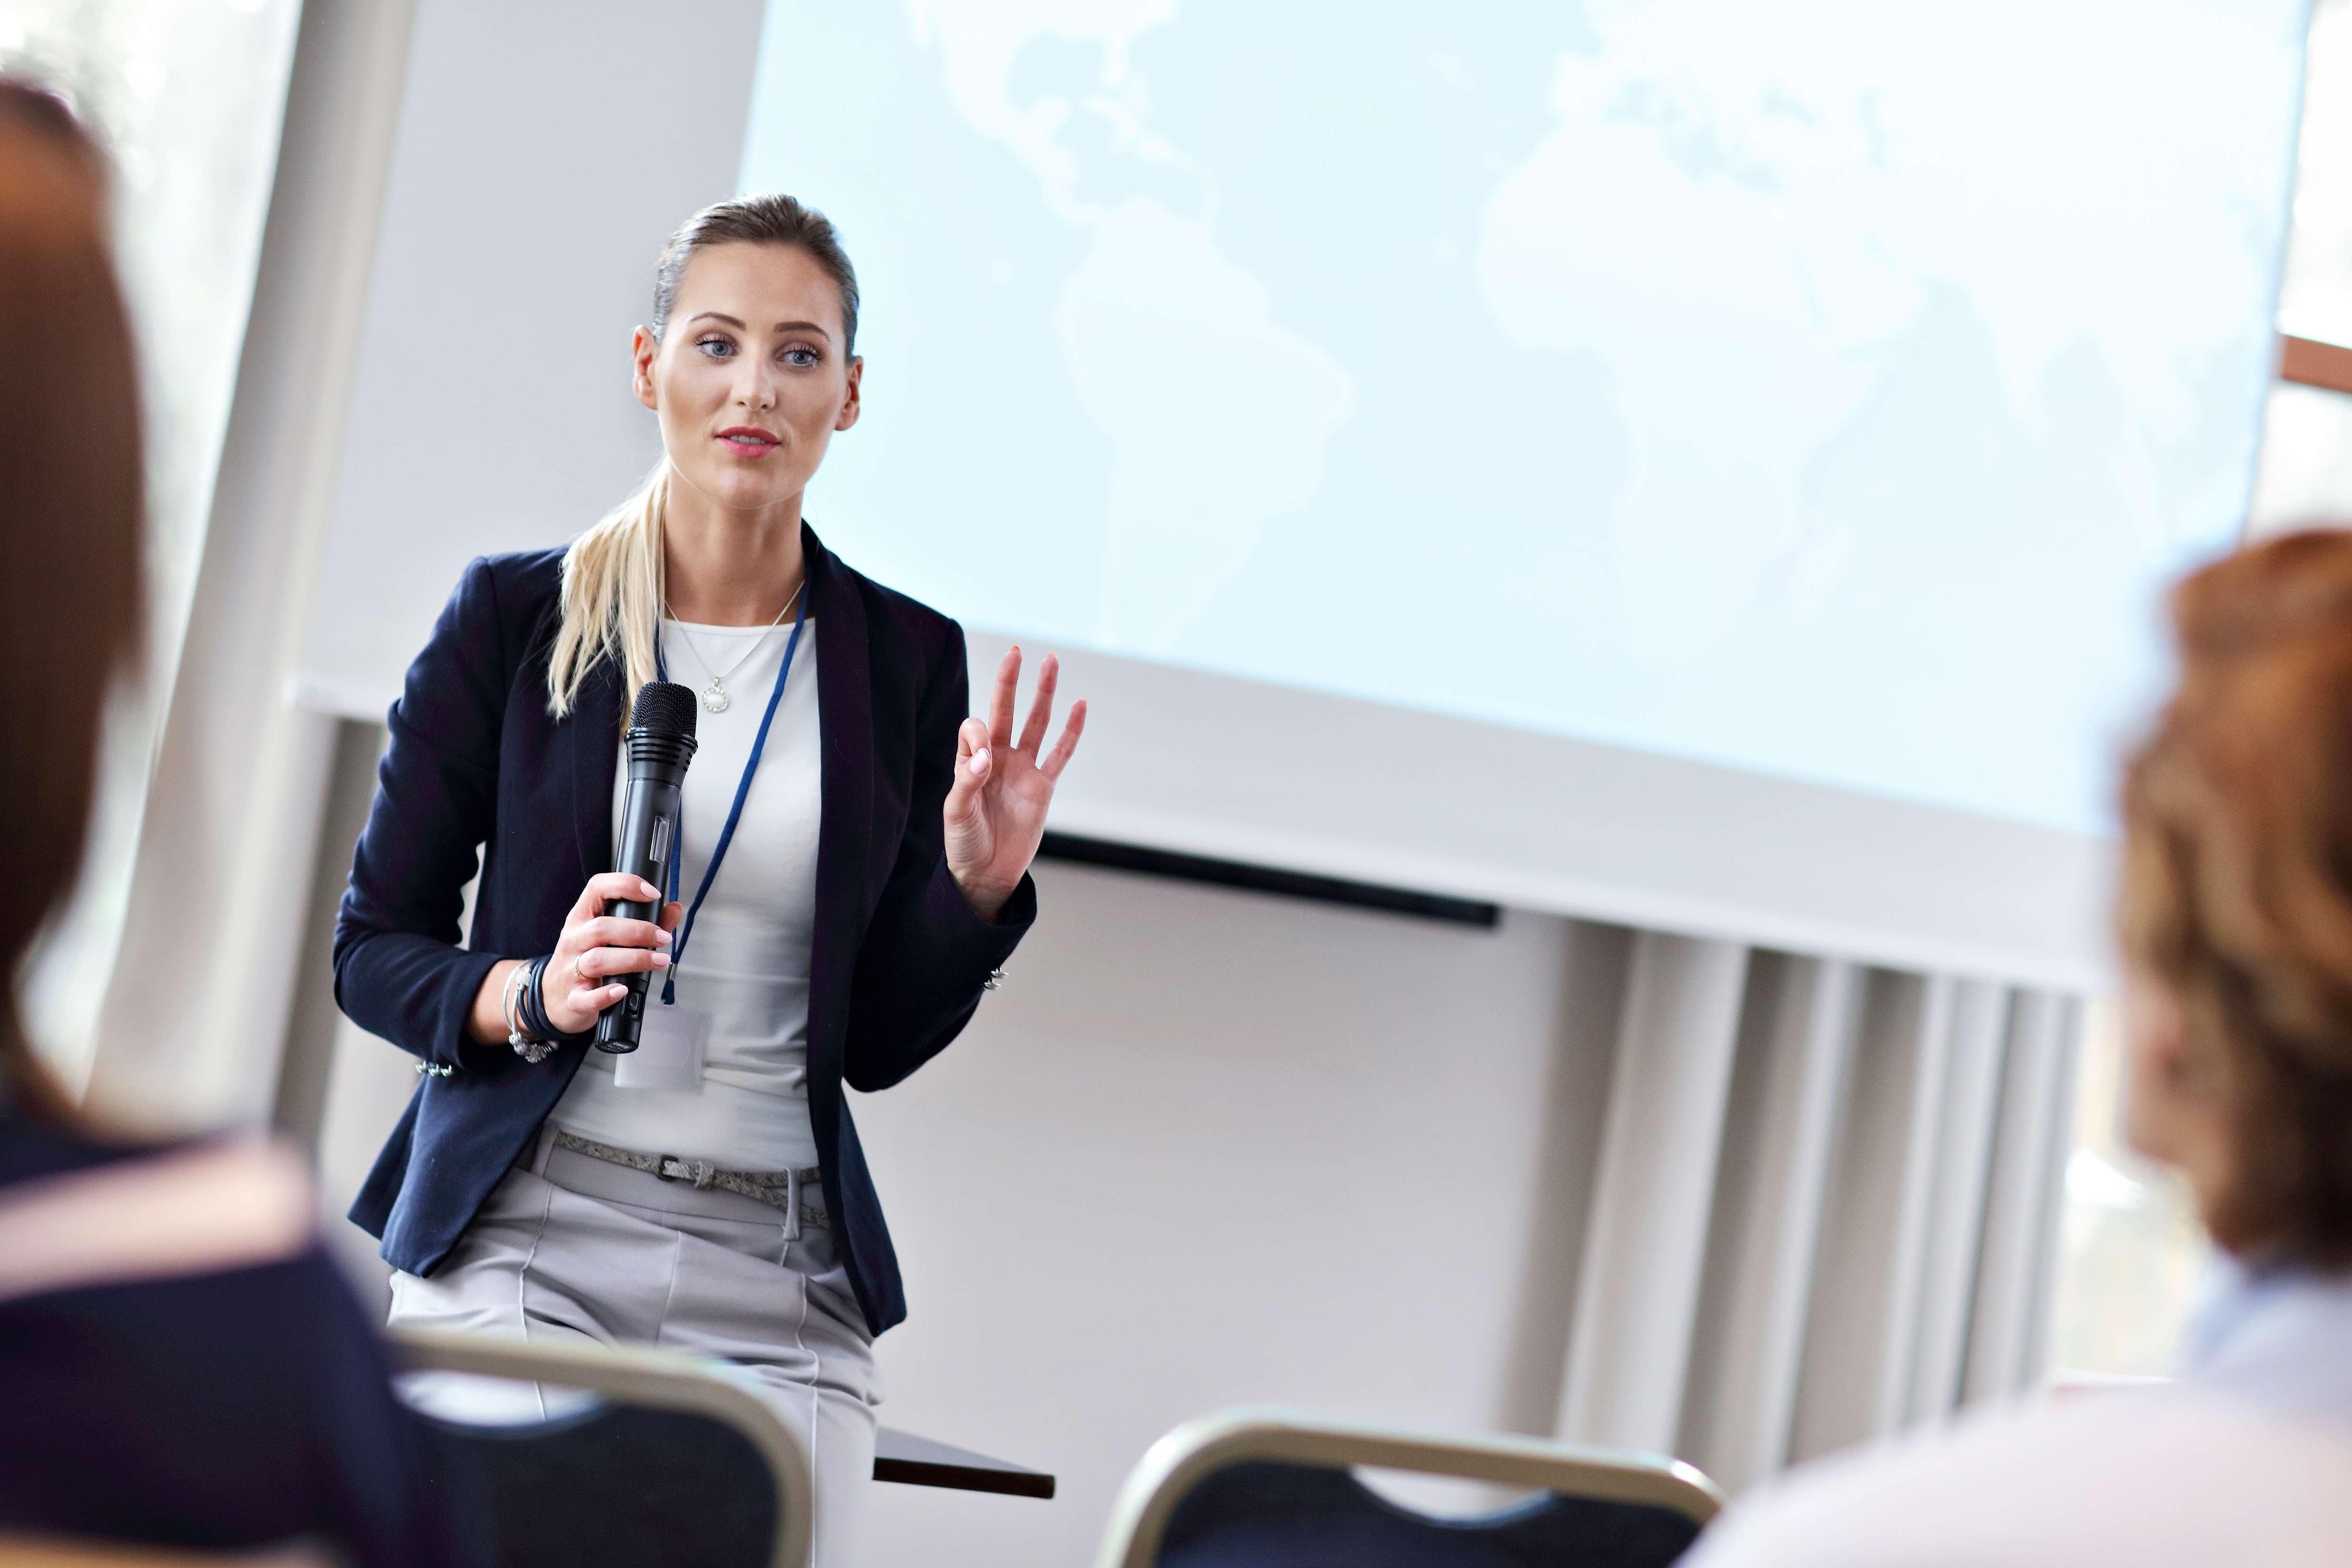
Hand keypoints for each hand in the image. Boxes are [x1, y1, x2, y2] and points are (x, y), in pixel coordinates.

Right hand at [541, 872, 683, 1034]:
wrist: (554, 999)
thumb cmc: (587, 961)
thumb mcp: (608, 937)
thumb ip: (645, 922)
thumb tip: (673, 909)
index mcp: (582, 918)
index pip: (597, 889)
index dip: (626, 885)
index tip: (653, 894)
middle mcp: (573, 940)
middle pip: (602, 928)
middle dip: (639, 931)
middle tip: (663, 938)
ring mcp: (570, 969)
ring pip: (598, 959)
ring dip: (634, 959)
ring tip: (659, 961)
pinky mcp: (572, 998)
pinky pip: (587, 997)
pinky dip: (606, 995)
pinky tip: (623, 990)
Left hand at [944, 648, 1085, 920]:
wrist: (986, 874)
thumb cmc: (964, 843)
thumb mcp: (956, 813)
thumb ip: (967, 781)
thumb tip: (985, 757)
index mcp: (970, 760)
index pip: (975, 728)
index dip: (979, 735)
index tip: (983, 762)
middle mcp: (997, 758)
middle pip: (1005, 711)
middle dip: (1010, 682)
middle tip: (1017, 652)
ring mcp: (1022, 769)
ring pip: (1036, 723)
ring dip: (1043, 694)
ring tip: (1051, 662)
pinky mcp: (1043, 787)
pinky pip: (1061, 754)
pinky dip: (1071, 731)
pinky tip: (1080, 704)